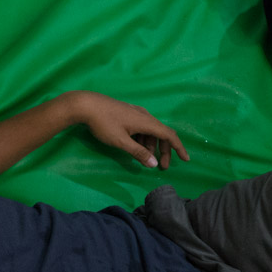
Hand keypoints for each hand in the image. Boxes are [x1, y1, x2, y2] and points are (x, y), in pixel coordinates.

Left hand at [68, 92, 189, 168]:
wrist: (86, 104)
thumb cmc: (103, 123)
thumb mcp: (121, 141)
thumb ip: (138, 153)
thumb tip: (153, 163)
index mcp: (146, 121)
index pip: (169, 135)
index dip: (178, 147)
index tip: (185, 159)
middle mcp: (144, 115)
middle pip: (160, 134)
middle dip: (164, 151)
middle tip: (161, 166)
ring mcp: (135, 113)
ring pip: (150, 131)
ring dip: (150, 146)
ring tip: (143, 159)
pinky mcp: (127, 113)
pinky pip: (141, 128)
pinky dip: (142, 139)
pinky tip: (134, 147)